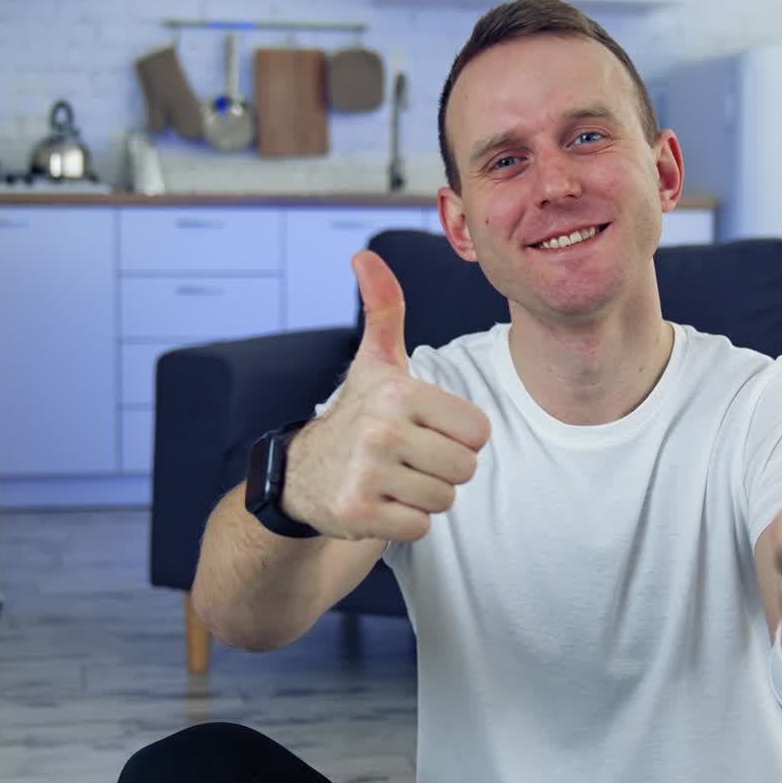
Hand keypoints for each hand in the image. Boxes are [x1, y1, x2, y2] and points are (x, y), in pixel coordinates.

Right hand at [282, 250, 491, 541]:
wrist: (302, 474)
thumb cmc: (358, 413)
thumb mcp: (375, 362)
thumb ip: (384, 308)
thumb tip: (364, 255)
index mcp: (399, 392)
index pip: (479, 431)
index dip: (459, 435)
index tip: (426, 429)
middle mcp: (381, 431)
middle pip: (466, 468)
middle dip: (444, 469)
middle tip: (410, 458)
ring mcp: (368, 475)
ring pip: (445, 500)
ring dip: (426, 496)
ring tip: (394, 478)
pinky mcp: (359, 515)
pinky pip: (421, 527)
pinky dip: (407, 521)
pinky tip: (382, 502)